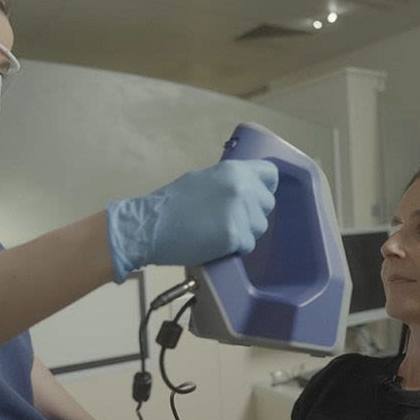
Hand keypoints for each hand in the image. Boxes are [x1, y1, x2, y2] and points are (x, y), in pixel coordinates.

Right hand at [106, 159, 277, 282]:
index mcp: (234, 170)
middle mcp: (243, 187)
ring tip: (217, 231)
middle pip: (267, 204)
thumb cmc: (172, 203)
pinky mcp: (235, 236)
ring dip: (244, 233)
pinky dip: (234, 248)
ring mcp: (240, 212)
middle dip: (253, 214)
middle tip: (228, 220)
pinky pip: (248, 245)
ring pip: (260, 227)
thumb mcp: (204, 179)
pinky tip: (214, 243)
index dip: (264, 188)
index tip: (255, 197)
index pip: (270, 175)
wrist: (149, 226)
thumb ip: (230, 182)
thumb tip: (249, 187)